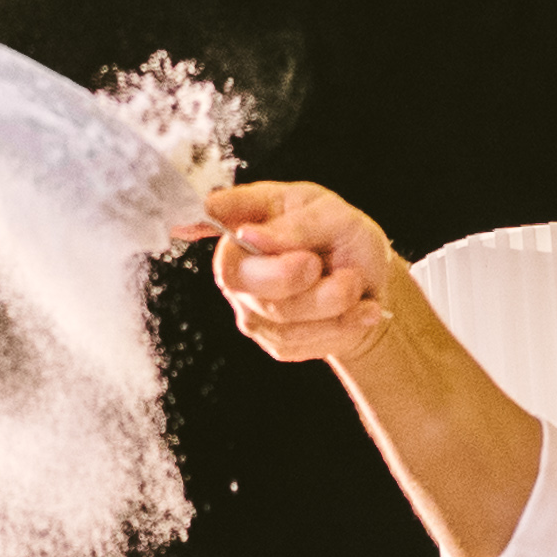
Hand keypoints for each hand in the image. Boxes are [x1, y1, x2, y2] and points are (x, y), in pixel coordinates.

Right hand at [202, 181, 410, 366]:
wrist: (370, 285)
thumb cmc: (345, 238)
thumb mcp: (334, 214)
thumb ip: (296, 223)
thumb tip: (250, 236)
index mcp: (248, 222)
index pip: (212, 219)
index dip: (196, 221)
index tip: (186, 224)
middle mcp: (239, 267)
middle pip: (239, 278)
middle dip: (287, 276)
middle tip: (319, 264)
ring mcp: (252, 308)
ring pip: (280, 316)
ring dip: (331, 302)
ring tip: (355, 284)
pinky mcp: (275, 342)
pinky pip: (302, 341)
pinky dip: (341, 326)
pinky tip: (359, 310)